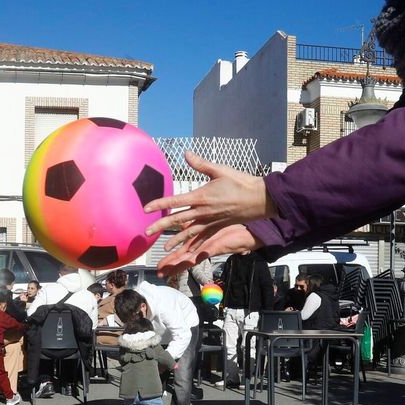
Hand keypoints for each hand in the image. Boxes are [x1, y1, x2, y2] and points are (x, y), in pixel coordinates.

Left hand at [141, 151, 273, 275]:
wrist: (259, 199)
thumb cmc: (240, 182)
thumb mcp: (219, 170)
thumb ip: (200, 163)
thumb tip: (185, 153)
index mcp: (201, 197)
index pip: (174, 200)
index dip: (159, 204)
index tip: (145, 208)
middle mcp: (203, 212)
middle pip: (177, 220)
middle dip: (161, 226)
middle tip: (146, 232)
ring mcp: (210, 221)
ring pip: (189, 233)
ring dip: (176, 240)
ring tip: (165, 248)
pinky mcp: (218, 226)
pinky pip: (204, 238)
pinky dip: (195, 245)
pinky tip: (189, 252)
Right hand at [153, 223, 262, 277]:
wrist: (250, 230)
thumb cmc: (233, 225)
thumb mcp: (212, 223)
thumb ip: (200, 223)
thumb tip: (187, 222)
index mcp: (201, 242)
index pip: (182, 252)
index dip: (171, 259)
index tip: (161, 265)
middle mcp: (203, 247)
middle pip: (183, 259)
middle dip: (171, 266)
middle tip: (159, 273)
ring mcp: (208, 248)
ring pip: (190, 259)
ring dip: (178, 265)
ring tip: (167, 272)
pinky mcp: (216, 247)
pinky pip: (203, 253)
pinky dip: (195, 258)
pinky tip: (187, 261)